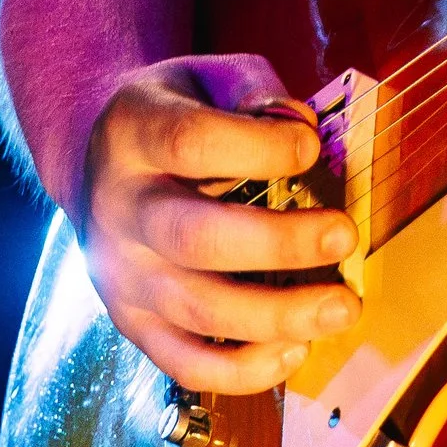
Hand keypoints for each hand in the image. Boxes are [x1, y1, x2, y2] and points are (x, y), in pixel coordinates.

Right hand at [78, 53, 361, 393]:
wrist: (102, 162)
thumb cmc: (178, 113)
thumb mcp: (206, 76)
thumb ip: (254, 91)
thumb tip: (301, 131)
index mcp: (133, 134)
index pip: (191, 142)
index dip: (260, 148)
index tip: (311, 147)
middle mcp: (118, 209)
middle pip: (197, 238)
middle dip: (279, 244)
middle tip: (344, 236)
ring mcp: (120, 275)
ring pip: (197, 311)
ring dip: (277, 316)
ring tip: (343, 306)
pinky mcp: (133, 323)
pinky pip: (185, 363)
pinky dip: (243, 370)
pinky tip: (296, 350)